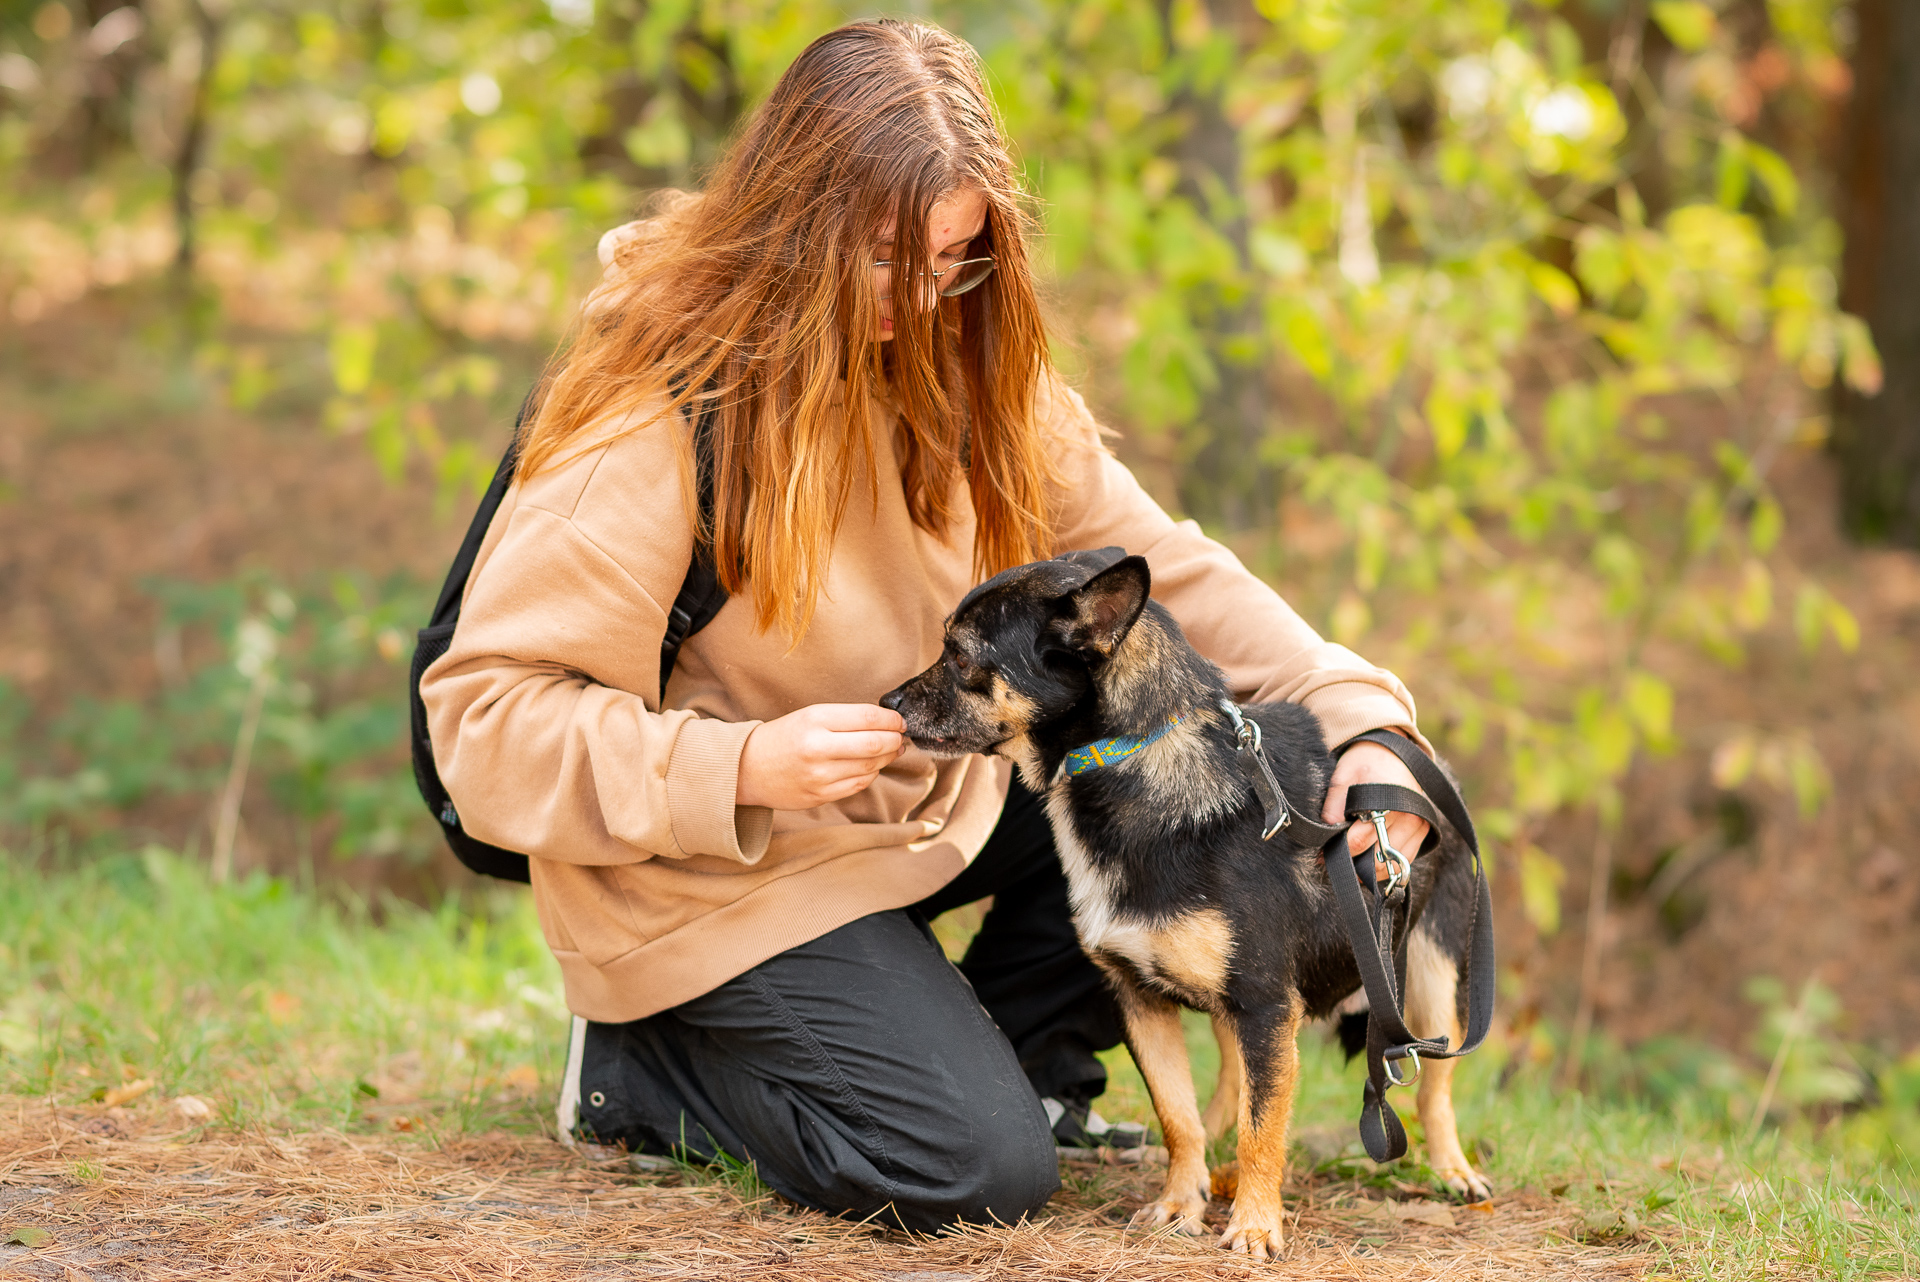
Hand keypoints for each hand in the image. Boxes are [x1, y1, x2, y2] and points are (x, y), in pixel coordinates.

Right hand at [736, 703, 906, 810]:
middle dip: (895, 740)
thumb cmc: (783, 737)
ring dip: (887, 758)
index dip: (892, 720)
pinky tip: (870, 766)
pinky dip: (870, 773)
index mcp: (815, 720)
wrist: (748, 768)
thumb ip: (846, 718)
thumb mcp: (810, 715)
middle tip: (900, 737)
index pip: (869, 718)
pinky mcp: (821, 796)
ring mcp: (820, 776)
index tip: (899, 721)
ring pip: (871, 766)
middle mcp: (818, 748)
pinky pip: (859, 784)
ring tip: (890, 750)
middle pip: (876, 744)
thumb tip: (886, 724)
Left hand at [1320, 737, 1430, 880]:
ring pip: (1395, 864)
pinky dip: (1390, 864)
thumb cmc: (1363, 763)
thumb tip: (1328, 837)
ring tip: (1355, 862)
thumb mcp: (1341, 778)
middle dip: (1355, 863)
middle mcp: (1408, 814)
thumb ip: (1333, 808)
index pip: (1359, 840)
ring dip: (1373, 869)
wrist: (1391, 752)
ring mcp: (1419, 823)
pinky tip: (1373, 857)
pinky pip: (1407, 859)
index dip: (1338, 851)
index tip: (1323, 857)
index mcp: (1386, 799)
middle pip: (1379, 858)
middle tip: (1338, 860)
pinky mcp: (1424, 830)